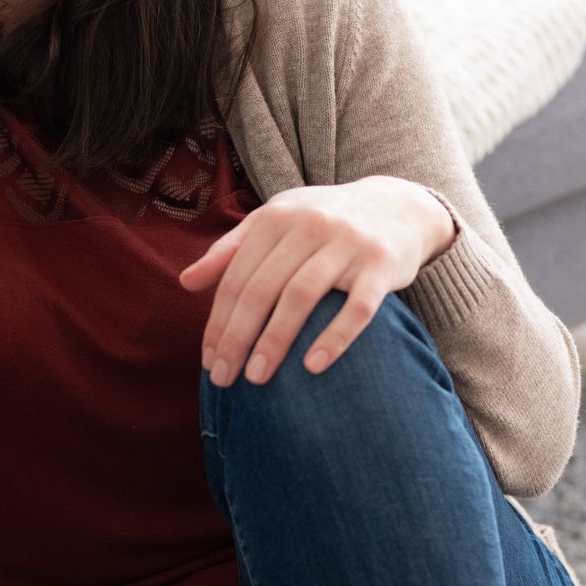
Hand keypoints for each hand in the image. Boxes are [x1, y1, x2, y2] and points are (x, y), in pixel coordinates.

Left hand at [178, 177, 456, 386]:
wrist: (398, 206)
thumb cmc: (324, 223)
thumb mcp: (276, 222)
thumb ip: (232, 250)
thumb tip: (186, 282)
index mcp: (276, 217)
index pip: (237, 277)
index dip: (219, 322)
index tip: (209, 362)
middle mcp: (309, 225)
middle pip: (262, 288)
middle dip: (238, 337)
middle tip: (224, 379)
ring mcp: (347, 243)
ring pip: (302, 296)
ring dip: (275, 340)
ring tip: (257, 378)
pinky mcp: (382, 263)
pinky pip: (357, 307)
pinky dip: (335, 338)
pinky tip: (313, 367)